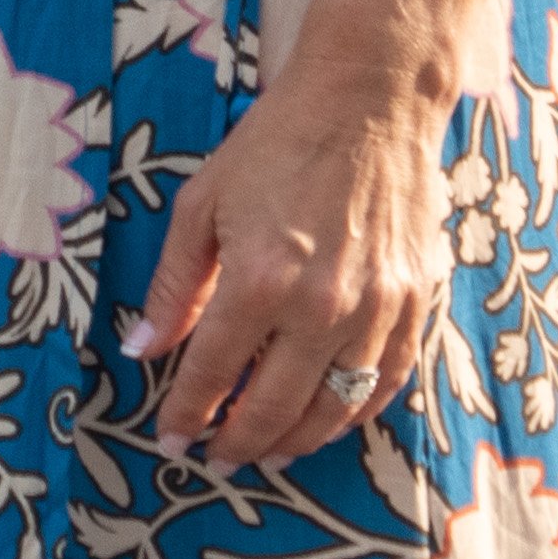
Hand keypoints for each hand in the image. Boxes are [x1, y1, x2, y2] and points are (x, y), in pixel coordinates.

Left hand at [125, 65, 449, 468]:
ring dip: (295, 442)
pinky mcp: (415, 303)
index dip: (186, 416)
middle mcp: (321, 306)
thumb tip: (142, 351)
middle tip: (215, 459)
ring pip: (334, 411)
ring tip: (266, 452)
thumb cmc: (276, 143)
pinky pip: (386, 385)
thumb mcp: (203, 204)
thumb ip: (173, 286)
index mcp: (259, 279)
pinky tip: (326, 420)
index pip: (212, 374)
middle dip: (237, 444)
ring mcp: (377, 310)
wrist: (370, 100)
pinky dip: (353, 414)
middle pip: (274, 408)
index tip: (170, 441)